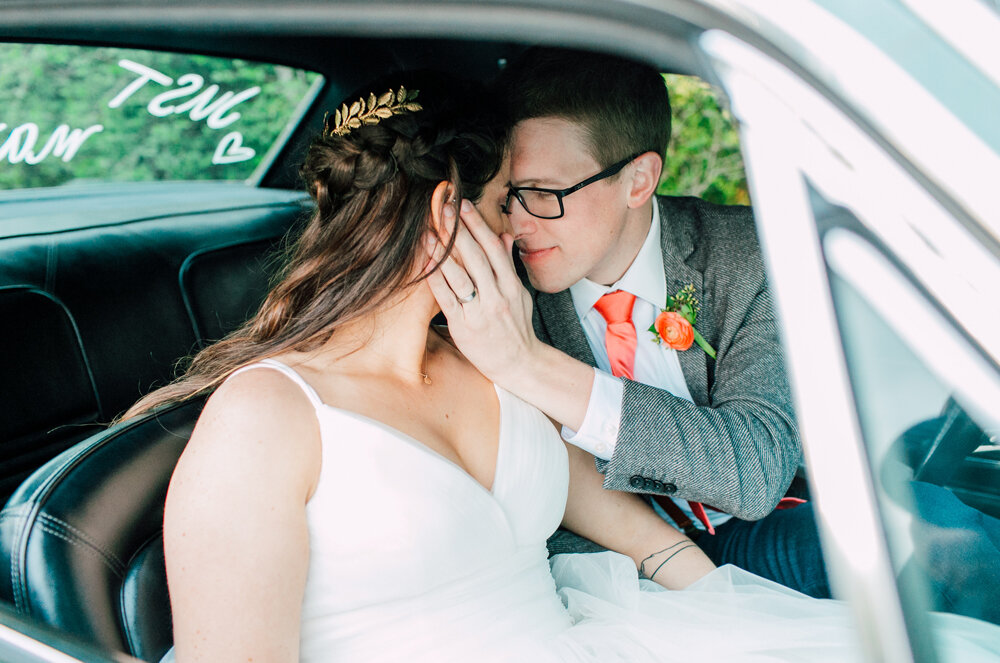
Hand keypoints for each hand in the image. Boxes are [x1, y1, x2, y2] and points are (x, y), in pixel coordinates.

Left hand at [424, 200, 539, 384]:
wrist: (519, 363)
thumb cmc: (517, 328)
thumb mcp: (520, 294)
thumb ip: (509, 265)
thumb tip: (504, 236)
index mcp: (511, 285)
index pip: (493, 249)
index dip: (478, 225)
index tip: (465, 206)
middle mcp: (497, 295)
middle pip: (476, 257)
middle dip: (459, 231)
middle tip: (444, 210)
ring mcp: (480, 311)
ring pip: (460, 276)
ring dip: (444, 253)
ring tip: (430, 232)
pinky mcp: (464, 326)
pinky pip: (448, 299)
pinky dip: (437, 280)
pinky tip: (427, 264)